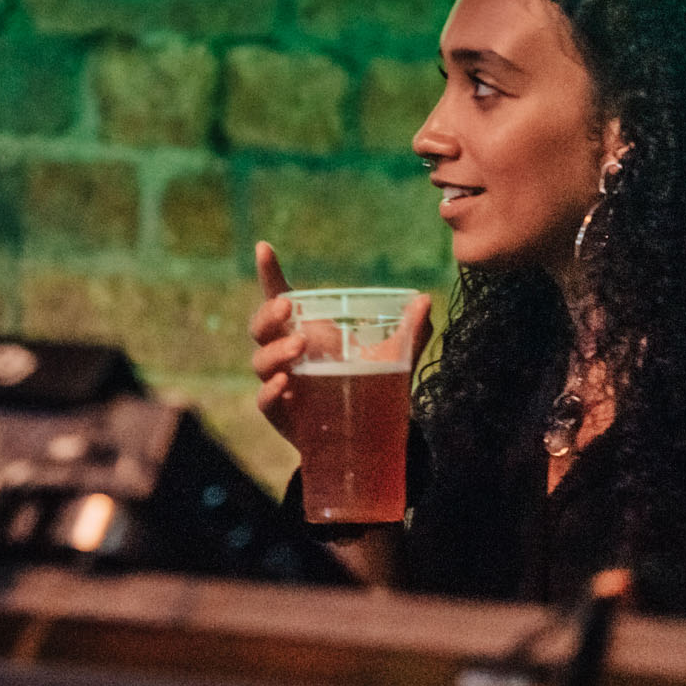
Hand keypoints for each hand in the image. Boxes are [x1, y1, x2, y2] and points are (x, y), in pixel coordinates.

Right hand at [249, 241, 431, 439]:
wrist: (366, 438)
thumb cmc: (370, 386)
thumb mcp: (393, 357)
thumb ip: (409, 331)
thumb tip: (425, 300)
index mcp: (306, 330)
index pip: (278, 297)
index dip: (268, 272)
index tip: (264, 247)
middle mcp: (286, 353)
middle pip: (260, 328)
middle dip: (268, 315)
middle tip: (287, 308)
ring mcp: (280, 382)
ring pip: (261, 362)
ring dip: (275, 351)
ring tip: (299, 347)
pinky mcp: (281, 413)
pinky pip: (265, 400)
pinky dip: (270, 391)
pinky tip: (286, 384)